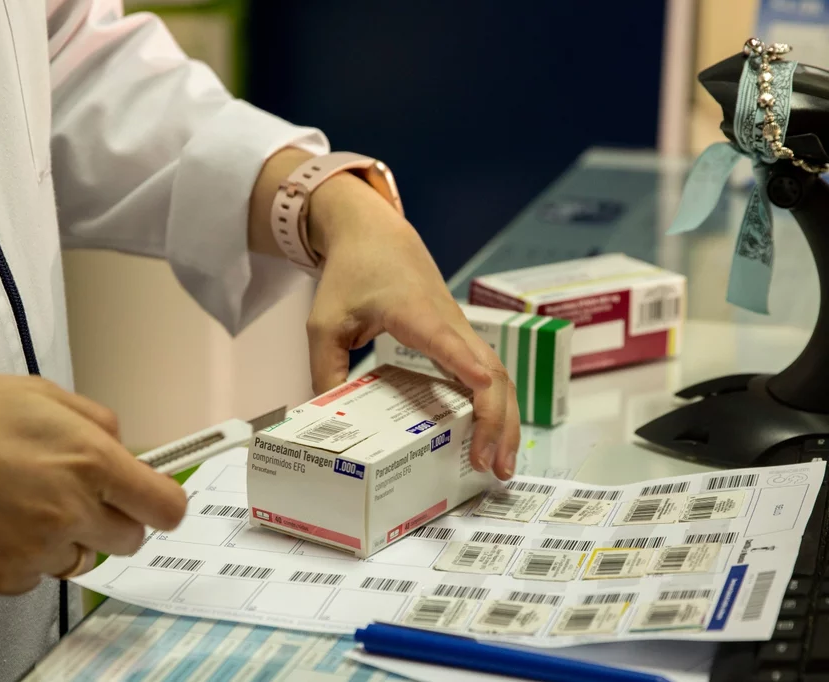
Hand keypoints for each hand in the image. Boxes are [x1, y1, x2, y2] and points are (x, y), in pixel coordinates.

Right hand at [0, 373, 185, 593]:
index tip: (153, 500)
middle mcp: (73, 511)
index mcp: (93, 462)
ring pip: (84, 559)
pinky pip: (39, 575)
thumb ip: (101, 424)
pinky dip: (27, 555)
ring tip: (25, 502)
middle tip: (78, 495)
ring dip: (69, 538)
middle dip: (114, 519)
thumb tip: (128, 452)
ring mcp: (38, 549)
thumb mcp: (46, 393)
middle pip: (130, 539)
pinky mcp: (5, 577)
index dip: (163, 503)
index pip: (166, 508)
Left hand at [306, 173, 520, 479]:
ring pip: (499, 376)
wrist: (374, 235)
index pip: (447, 342)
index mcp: (414, 313)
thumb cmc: (351, 276)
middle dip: (497, 421)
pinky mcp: (460, 338)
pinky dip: (497, 407)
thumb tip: (327, 419)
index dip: (468, 368)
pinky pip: (489, 374)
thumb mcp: (324, 323)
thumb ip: (325, 370)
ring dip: (505, 420)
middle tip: (492, 467)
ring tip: (501, 465)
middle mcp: (449, 323)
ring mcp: (460, 331)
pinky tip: (494, 437)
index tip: (484, 394)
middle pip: (491, 372)